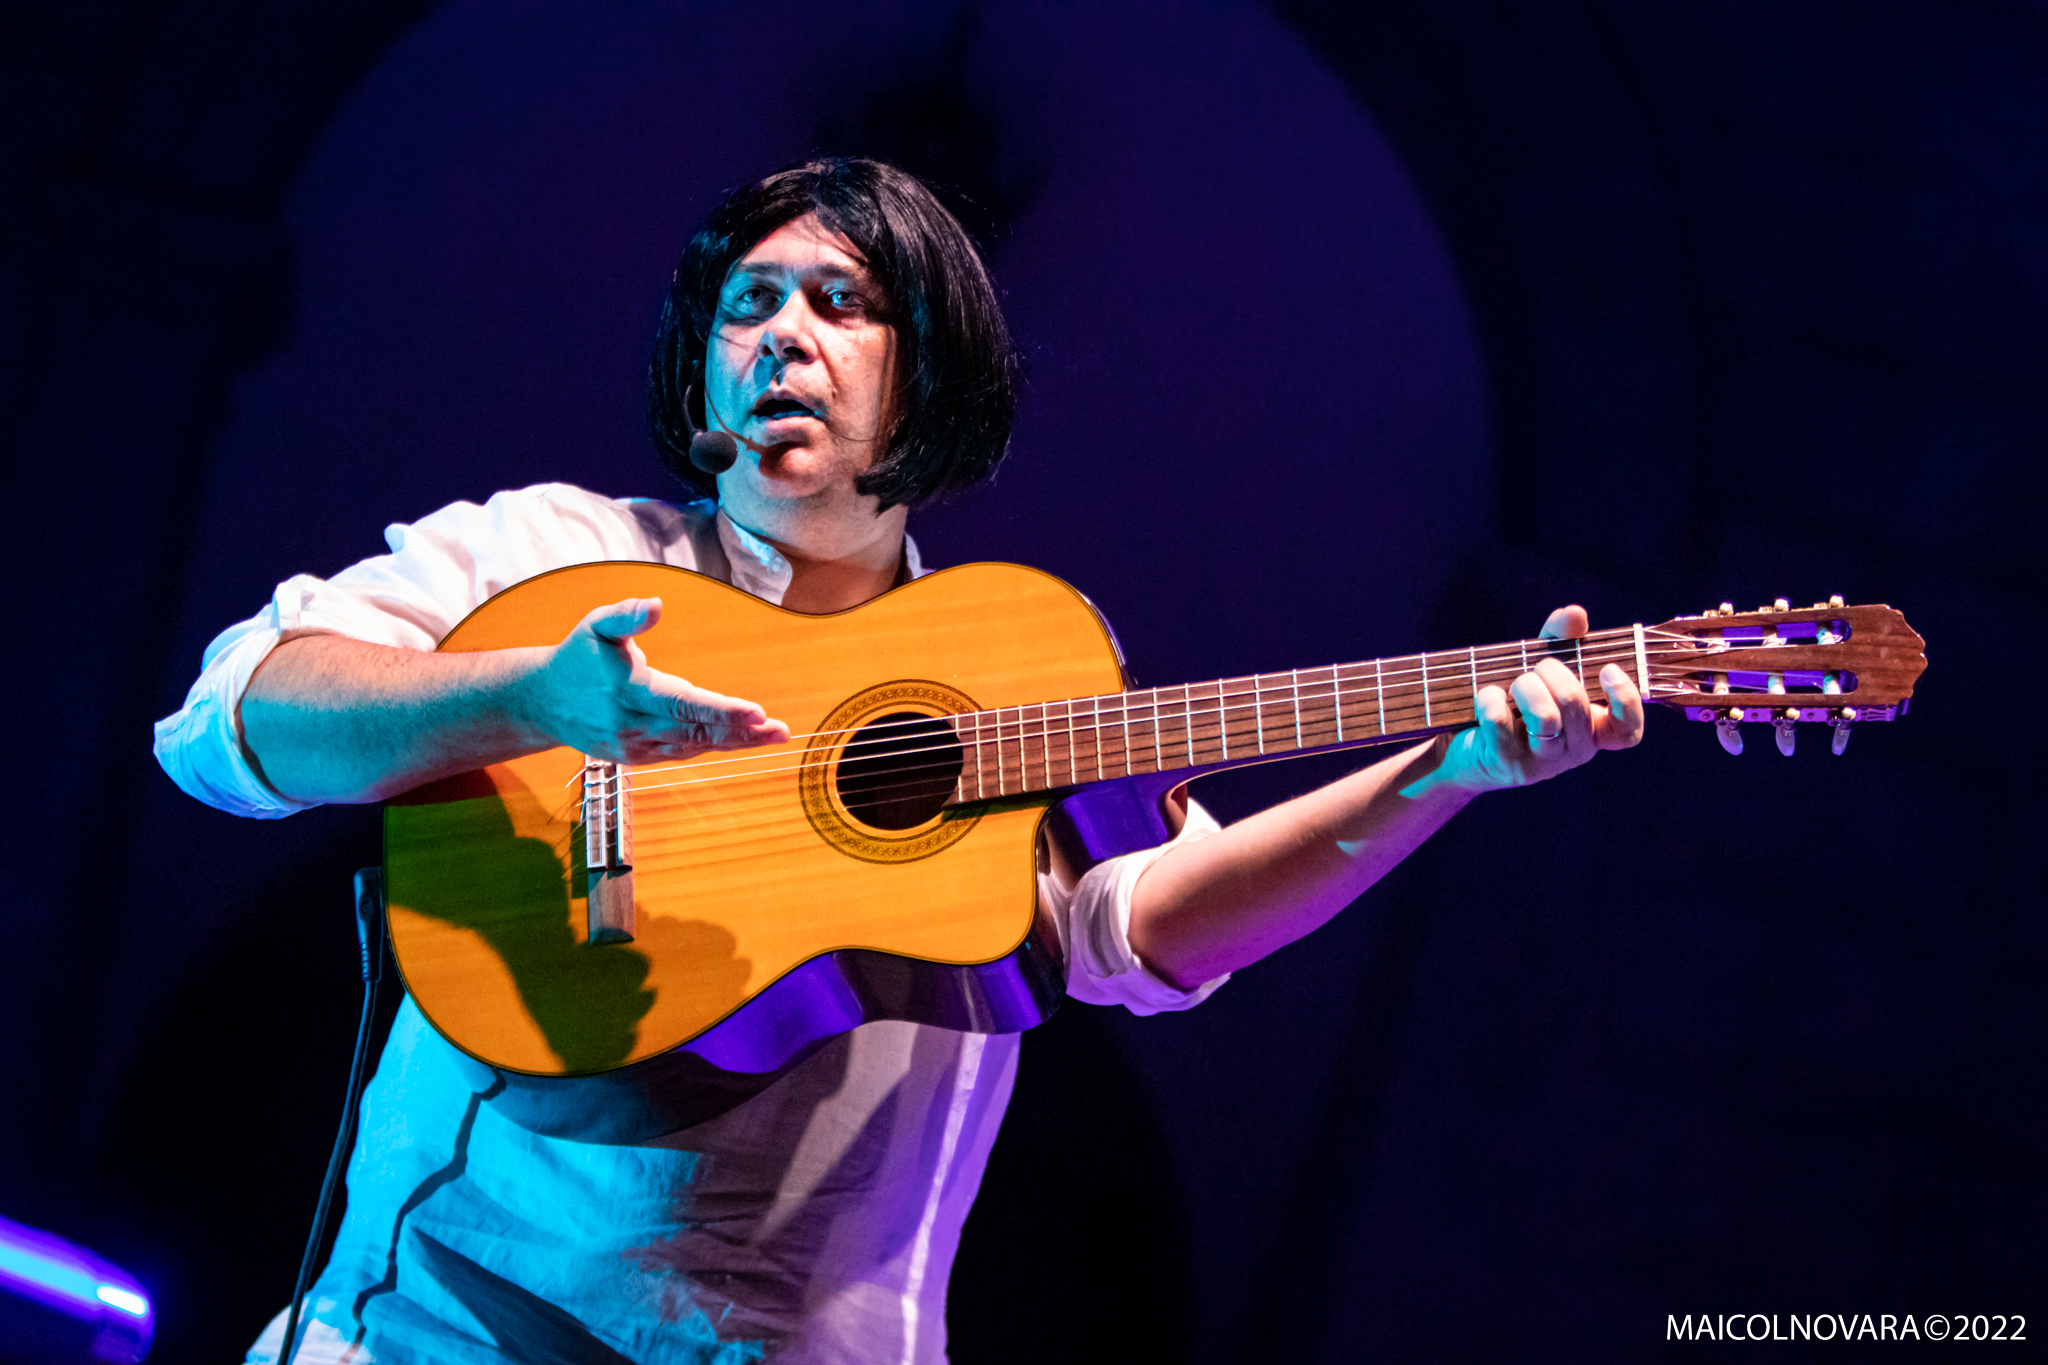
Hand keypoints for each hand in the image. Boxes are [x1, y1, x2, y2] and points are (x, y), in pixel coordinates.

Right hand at [522, 597, 790, 763]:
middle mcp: (632, 724)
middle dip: (740, 732)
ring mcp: (633, 746)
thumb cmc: (577, 656)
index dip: (721, 710)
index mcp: (627, 689)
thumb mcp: (595, 625)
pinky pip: (681, 753)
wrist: (541, 701)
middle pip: (695, 732)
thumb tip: (657, 605)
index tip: (756, 711)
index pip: (682, 704)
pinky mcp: (635, 758)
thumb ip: (627, 615)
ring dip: (735, 742)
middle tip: (779, 729)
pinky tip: (740, 738)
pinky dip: (711, 746)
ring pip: (693, 747)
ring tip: (772, 734)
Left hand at [1416, 605, 1644, 794]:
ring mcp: (1542, 762)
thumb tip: (1574, 613)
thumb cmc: (1517, 703)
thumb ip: (1561, 640)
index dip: (1626, 700)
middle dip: (1550, 671)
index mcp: (1593, 731)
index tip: (1607, 669)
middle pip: (1575, 703)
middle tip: (1536, 668)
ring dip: (1524, 686)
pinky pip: (1500, 720)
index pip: (1628, 731)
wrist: (1471, 746)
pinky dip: (1489, 698)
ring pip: (1544, 717)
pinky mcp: (1508, 763)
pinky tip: (1486, 697)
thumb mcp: (1541, 670)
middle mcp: (1574, 751)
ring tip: (1514, 685)